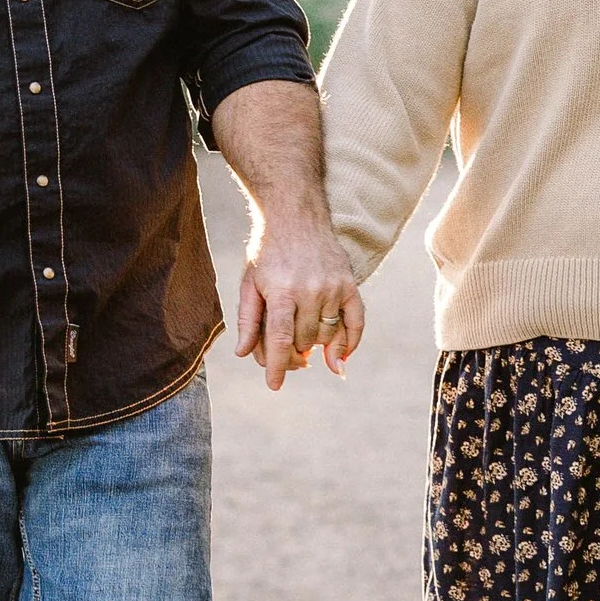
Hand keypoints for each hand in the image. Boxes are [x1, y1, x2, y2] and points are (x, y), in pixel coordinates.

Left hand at [235, 212, 365, 390]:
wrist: (295, 215)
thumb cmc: (267, 252)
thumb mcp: (250, 283)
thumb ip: (248, 320)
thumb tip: (244, 354)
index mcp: (281, 291)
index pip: (279, 339)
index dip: (276, 366)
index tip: (274, 385)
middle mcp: (310, 290)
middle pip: (303, 341)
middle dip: (292, 354)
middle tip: (285, 354)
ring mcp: (333, 287)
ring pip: (327, 336)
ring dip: (315, 348)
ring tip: (303, 345)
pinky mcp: (350, 284)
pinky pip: (355, 323)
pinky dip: (349, 344)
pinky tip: (339, 358)